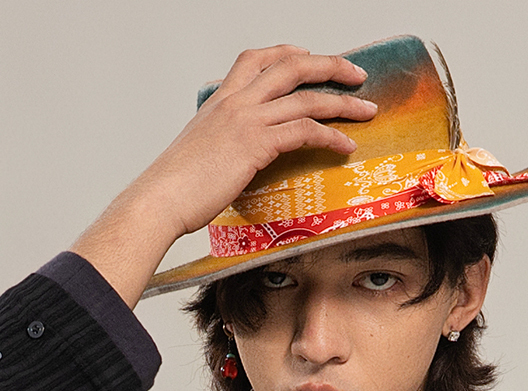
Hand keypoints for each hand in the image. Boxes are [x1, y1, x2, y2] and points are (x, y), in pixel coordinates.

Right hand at [70, 47, 375, 307]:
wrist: (161, 199)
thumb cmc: (175, 187)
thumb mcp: (197, 153)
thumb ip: (220, 145)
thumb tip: (231, 159)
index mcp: (220, 101)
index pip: (256, 59)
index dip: (287, 52)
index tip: (309, 55)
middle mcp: (235, 102)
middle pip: (291, 66)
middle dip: (329, 66)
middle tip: (356, 75)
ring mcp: (247, 120)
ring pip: (306, 98)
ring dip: (343, 103)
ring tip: (366, 111)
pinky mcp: (256, 144)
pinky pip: (305, 131)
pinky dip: (331, 137)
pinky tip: (345, 146)